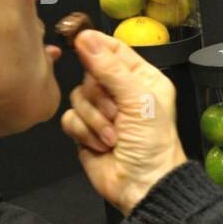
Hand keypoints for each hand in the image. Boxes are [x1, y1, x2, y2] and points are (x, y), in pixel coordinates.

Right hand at [60, 30, 187, 215]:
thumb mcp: (138, 99)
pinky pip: (69, 119)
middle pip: (89, 75)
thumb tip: (85, 38)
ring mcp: (102, 112)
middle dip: (100, 97)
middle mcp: (121, 92)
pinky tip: (101, 145)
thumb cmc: (153, 144)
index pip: (114, 50)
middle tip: (117, 114)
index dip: (96, 46)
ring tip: (114, 136)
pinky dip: (84, 133)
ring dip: (95, 120)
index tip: (80, 42)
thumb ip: (110, 68)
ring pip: (77, 97)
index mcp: (142, 79)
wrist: (142, 185)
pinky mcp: (85, 131)